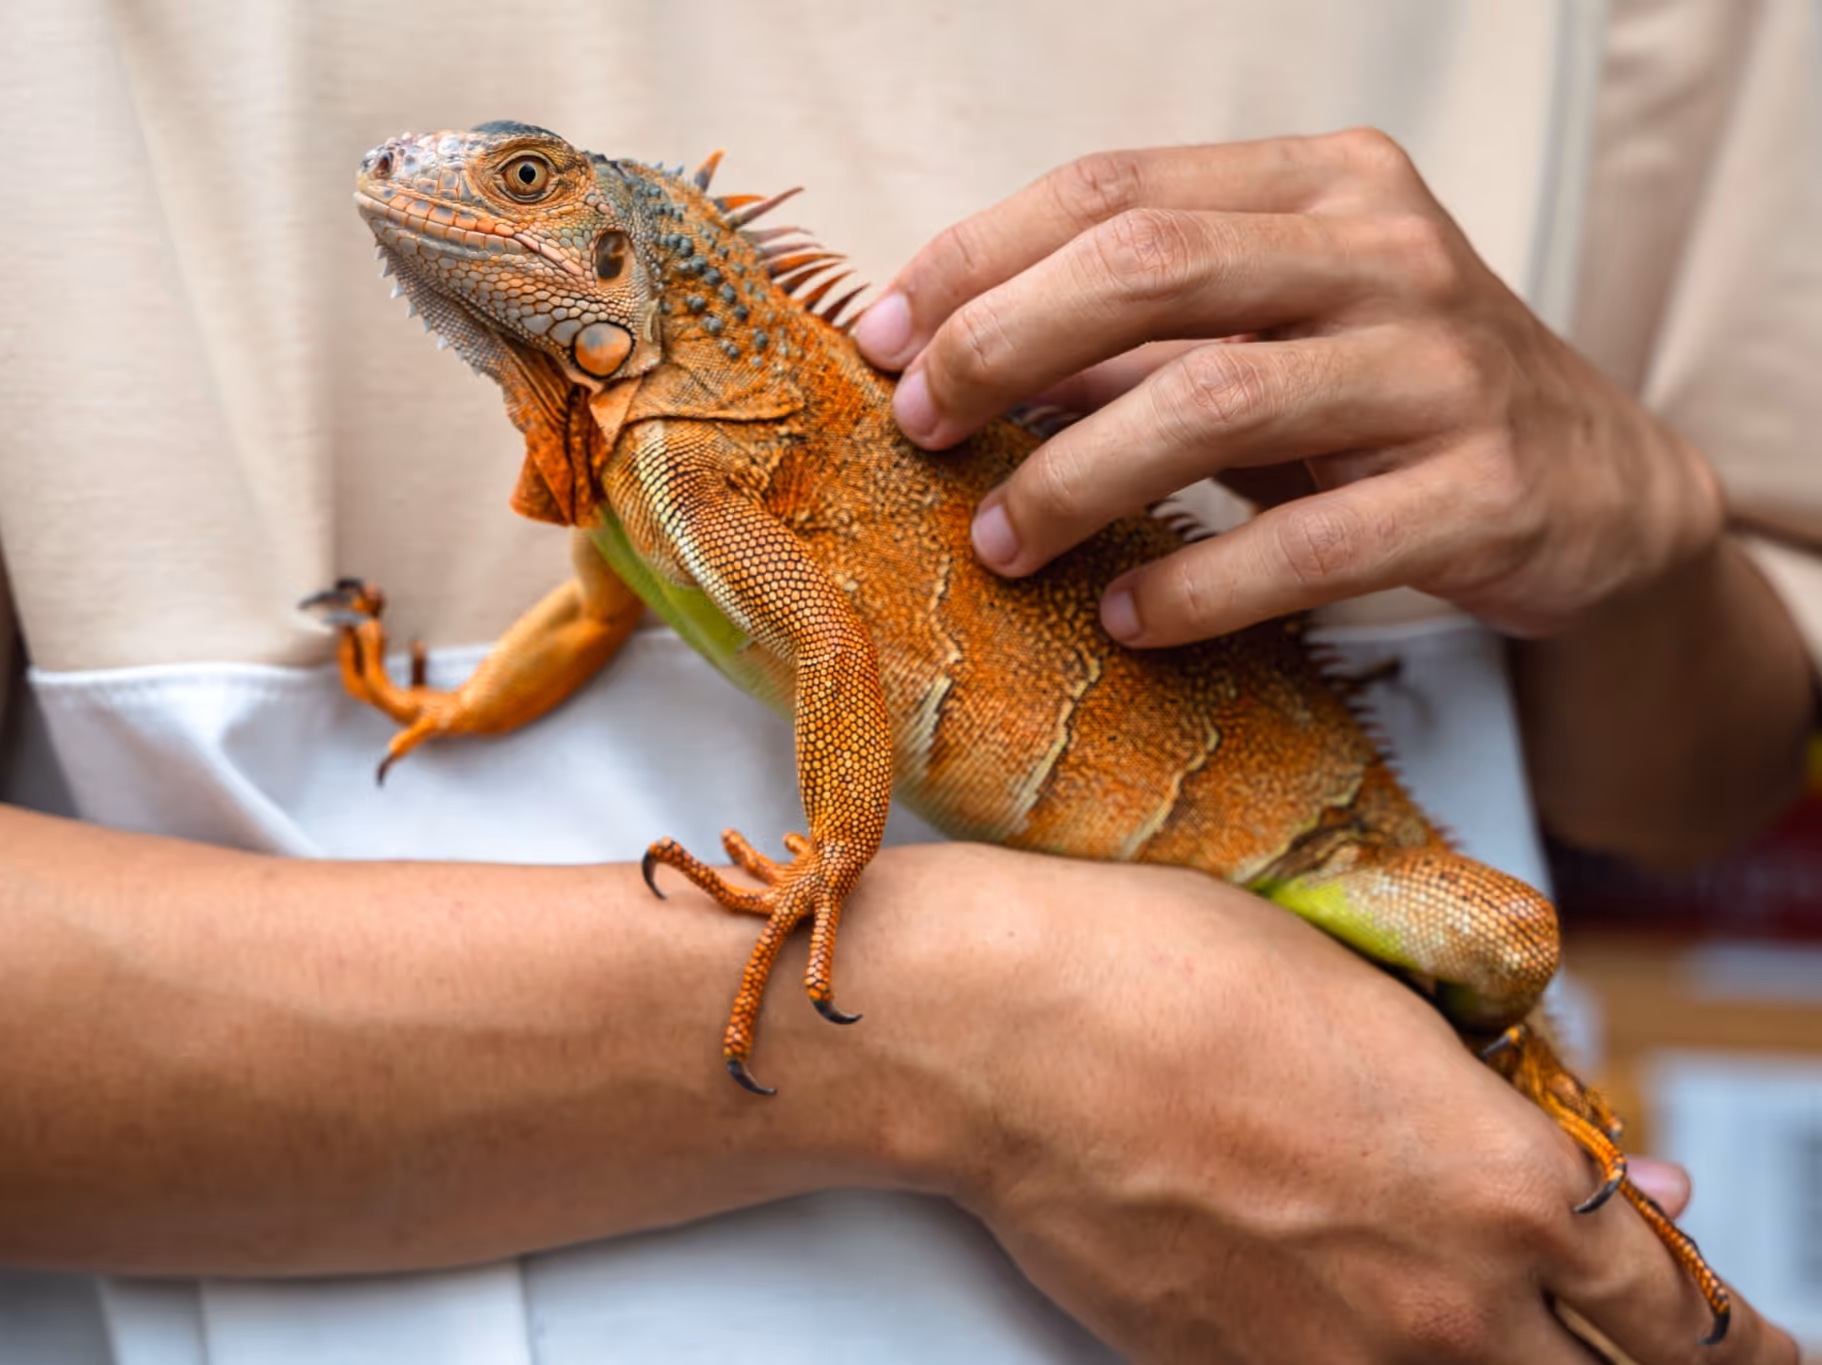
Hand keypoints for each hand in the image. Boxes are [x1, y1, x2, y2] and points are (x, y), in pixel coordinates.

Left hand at [854, 130, 1724, 647]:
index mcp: (1324, 184)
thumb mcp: (1270, 338)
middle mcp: (1389, 253)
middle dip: (1004, 346)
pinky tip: (1127, 620)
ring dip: (1078, 477)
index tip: (883, 338)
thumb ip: (1131, 336)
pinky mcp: (1488, 492)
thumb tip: (948, 360)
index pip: (1115, 189)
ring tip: (999, 542)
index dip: (978, 258)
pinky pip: (1311, 543)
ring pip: (1216, 400)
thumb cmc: (1391, 402)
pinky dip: (1198, 587)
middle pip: (1151, 270)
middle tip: (919, 428)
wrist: (1605, 489)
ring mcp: (1446, 369)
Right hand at [864, 843, 1794, 1362]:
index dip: (1733, 1332)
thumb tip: (1614, 1187)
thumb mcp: (1382, 1005)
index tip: (1741, 1334)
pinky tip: (1378, 1326)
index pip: (1684, 1315)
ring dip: (1518, 1362)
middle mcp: (1445, 1309)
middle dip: (1652, 1364)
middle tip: (1663, 1346)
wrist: (1001, 1038)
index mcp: (1510, 1192)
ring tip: (1499, 1326)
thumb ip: (1506, 1113)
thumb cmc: (1172, 976)